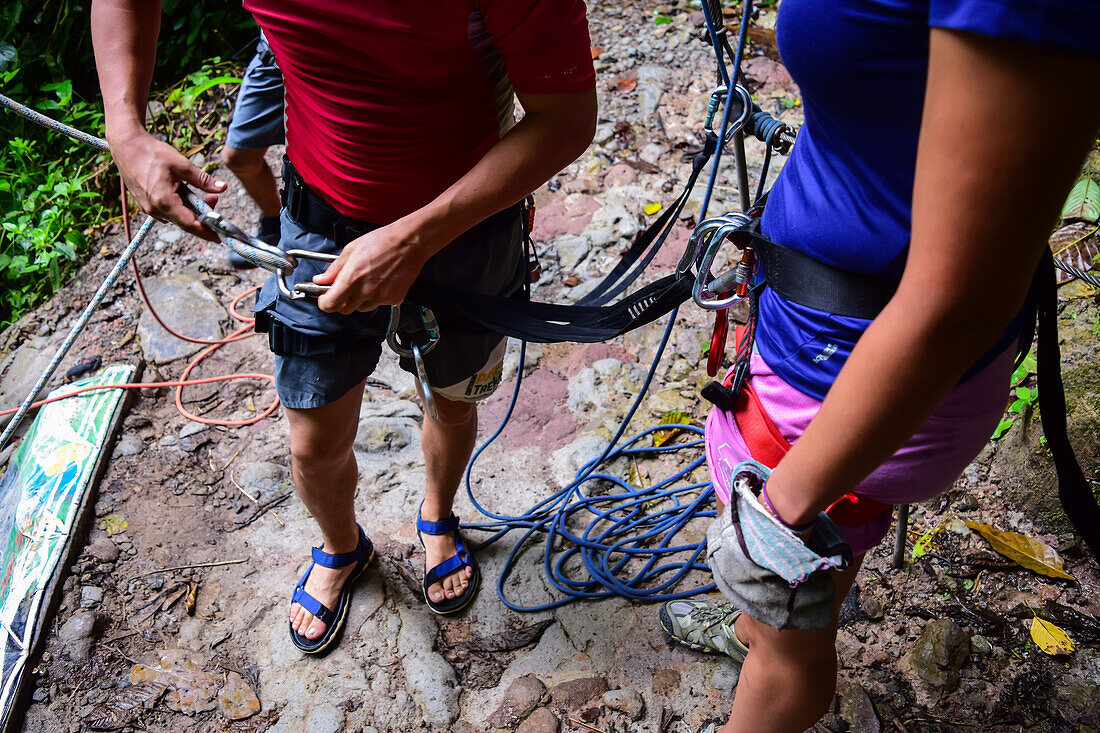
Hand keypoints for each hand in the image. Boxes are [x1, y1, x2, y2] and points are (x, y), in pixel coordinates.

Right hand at [108, 127, 225, 241]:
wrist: (126, 145)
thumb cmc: (151, 152)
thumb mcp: (181, 164)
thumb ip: (203, 180)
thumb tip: (223, 188)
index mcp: (164, 200)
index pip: (190, 224)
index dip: (207, 232)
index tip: (220, 237)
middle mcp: (154, 209)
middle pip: (185, 222)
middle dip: (203, 217)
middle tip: (214, 200)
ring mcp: (148, 208)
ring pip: (177, 217)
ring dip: (191, 210)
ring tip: (203, 195)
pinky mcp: (146, 204)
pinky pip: (167, 211)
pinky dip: (180, 207)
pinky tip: (185, 193)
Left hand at [313, 218, 433, 313]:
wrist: (408, 243)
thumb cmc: (383, 242)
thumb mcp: (351, 250)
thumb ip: (334, 269)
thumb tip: (322, 279)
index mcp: (352, 278)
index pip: (331, 304)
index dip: (324, 303)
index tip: (324, 299)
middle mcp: (366, 291)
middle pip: (344, 309)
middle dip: (341, 301)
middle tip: (344, 288)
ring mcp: (380, 297)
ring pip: (361, 308)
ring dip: (358, 300)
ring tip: (366, 281)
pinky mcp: (392, 299)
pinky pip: (378, 304)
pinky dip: (375, 297)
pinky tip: (379, 282)